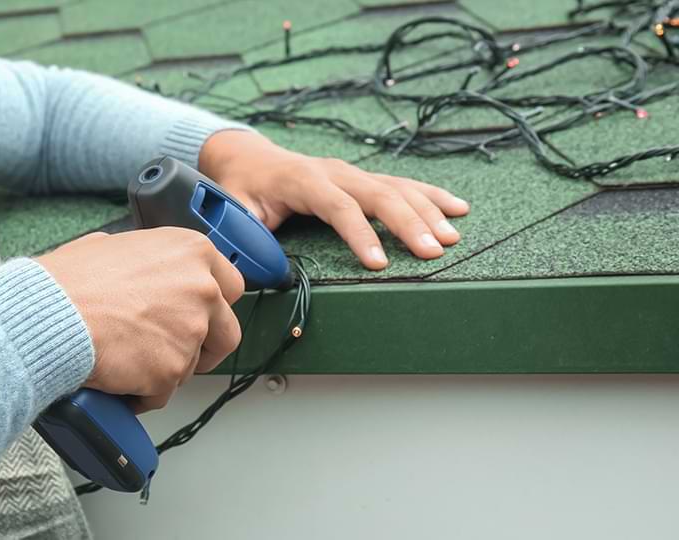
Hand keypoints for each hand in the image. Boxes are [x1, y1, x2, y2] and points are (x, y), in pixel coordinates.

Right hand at [37, 228, 244, 412]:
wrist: (49, 316)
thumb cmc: (70, 282)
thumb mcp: (115, 246)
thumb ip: (150, 260)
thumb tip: (148, 271)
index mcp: (193, 251)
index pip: (231, 286)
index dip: (215, 306)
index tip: (205, 317)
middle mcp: (202, 288)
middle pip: (227, 332)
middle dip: (206, 347)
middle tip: (177, 350)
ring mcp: (191, 331)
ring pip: (193, 364)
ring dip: (166, 368)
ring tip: (128, 358)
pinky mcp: (172, 369)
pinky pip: (164, 392)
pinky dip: (143, 392)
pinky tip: (119, 377)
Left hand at [199, 130, 470, 269]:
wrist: (251, 158)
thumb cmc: (244, 188)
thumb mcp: (234, 209)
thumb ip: (243, 234)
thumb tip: (253, 265)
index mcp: (303, 180)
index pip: (338, 206)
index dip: (360, 233)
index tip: (378, 262)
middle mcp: (335, 172)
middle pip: (378, 194)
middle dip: (408, 223)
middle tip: (432, 250)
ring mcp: (353, 172)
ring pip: (397, 187)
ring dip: (427, 211)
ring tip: (451, 236)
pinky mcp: (364, 178)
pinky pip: (403, 184)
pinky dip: (431, 195)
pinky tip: (456, 207)